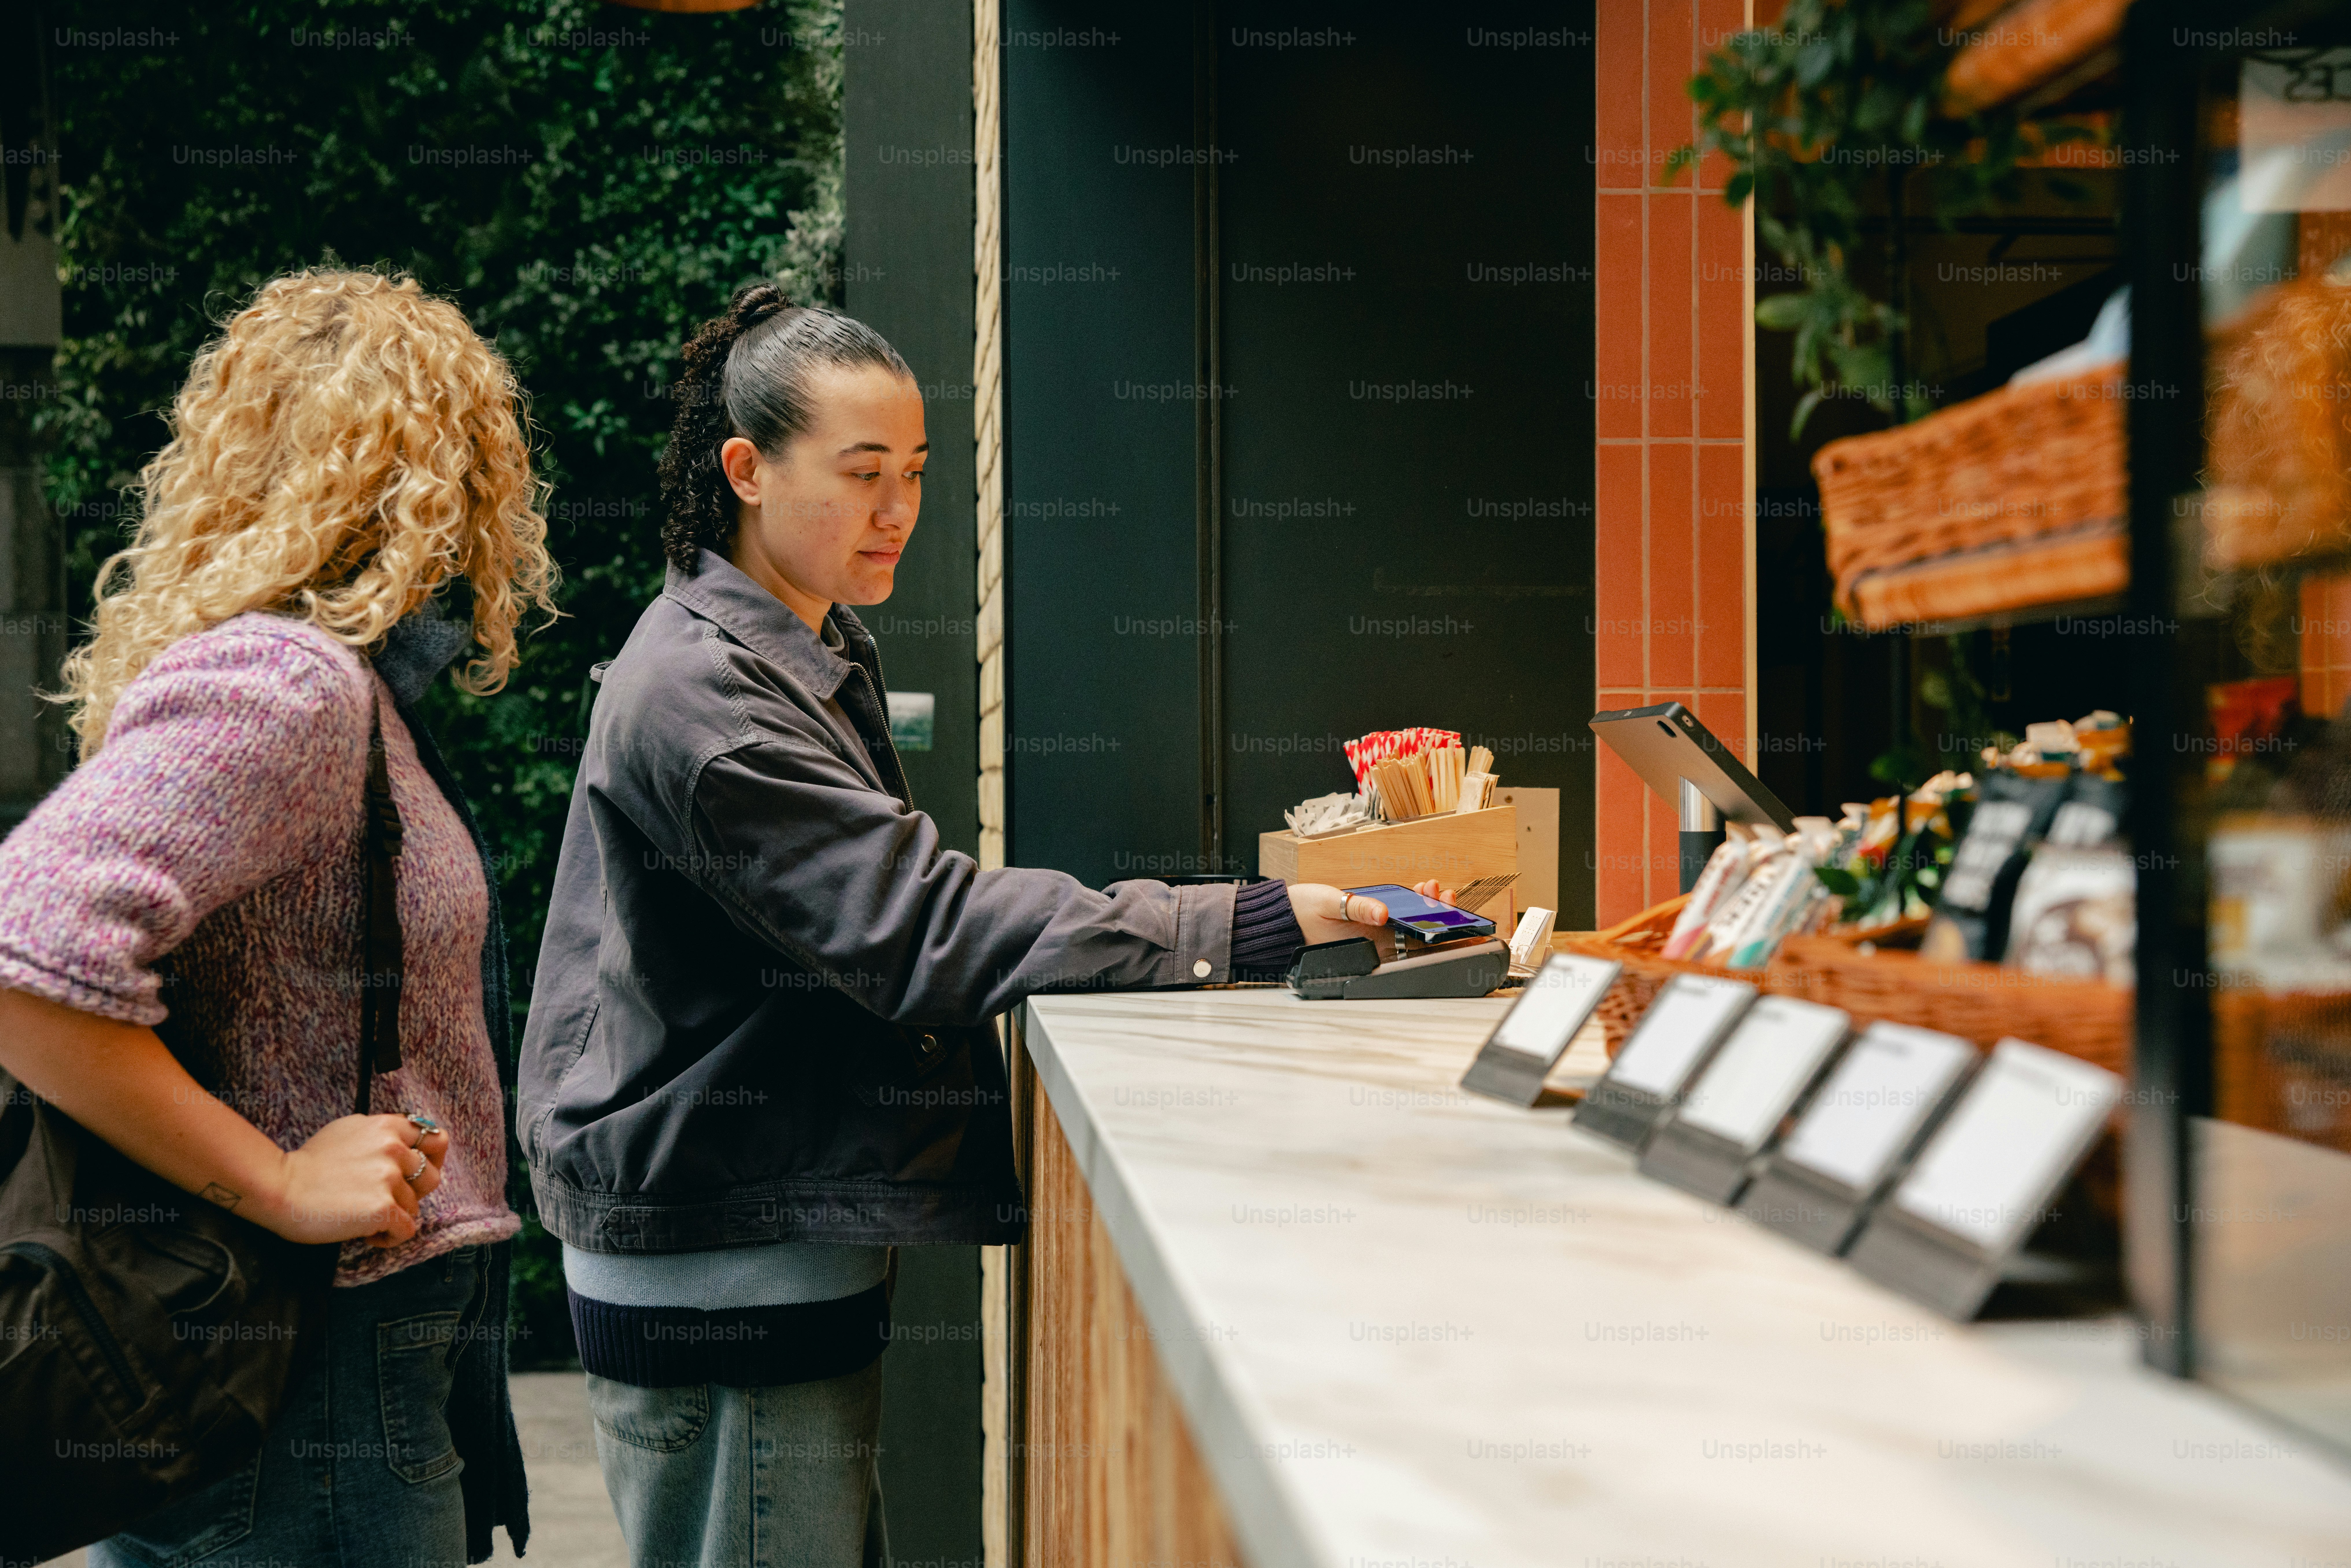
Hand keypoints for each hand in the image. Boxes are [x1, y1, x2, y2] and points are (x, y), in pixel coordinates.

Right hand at [260, 1114, 448, 1247]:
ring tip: (365, 1217)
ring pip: (415, 1207)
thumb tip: (403, 1144)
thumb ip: (379, 1135)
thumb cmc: (308, 1165)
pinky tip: (367, 1235)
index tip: (413, 1176)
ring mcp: (389, 1178)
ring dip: (395, 1216)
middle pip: (430, 1178)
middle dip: (412, 1194)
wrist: (279, 1188)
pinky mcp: (383, 1207)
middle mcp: (393, 1147)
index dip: (429, 1162)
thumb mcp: (348, 1131)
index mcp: (387, 1126)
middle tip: (385, 1200)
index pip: (436, 1141)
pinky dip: (389, 1238)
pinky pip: (406, 1231)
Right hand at [1286, 879, 1458, 947]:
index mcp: (1369, 944)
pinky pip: (1396, 919)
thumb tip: (1381, 913)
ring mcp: (1373, 936)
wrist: (1281, 918)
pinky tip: (1417, 891)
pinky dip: (1409, 906)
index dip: (1441, 936)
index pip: (1416, 945)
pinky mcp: (1368, 926)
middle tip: (1448, 897)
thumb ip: (1356, 908)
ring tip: (1433, 888)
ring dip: (1425, 908)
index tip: (1460, 924)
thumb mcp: (1329, 904)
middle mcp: (1375, 944)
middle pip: (1419, 937)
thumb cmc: (1301, 914)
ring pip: (1410, 927)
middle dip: (1439, 916)